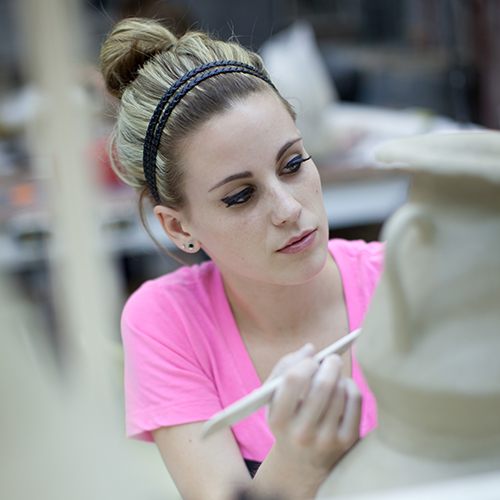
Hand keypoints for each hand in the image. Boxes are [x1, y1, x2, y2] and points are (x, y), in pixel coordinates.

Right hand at [266, 352, 360, 481]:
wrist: (301, 462)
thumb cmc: (287, 418)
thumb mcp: (273, 398)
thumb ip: (284, 369)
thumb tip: (310, 349)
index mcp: (278, 419)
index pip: (293, 379)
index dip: (305, 362)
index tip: (311, 359)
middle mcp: (301, 433)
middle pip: (323, 385)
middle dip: (329, 363)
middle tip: (331, 358)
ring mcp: (326, 439)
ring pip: (340, 390)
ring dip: (339, 375)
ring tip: (334, 374)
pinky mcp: (346, 441)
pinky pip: (354, 400)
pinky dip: (350, 385)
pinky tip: (343, 386)